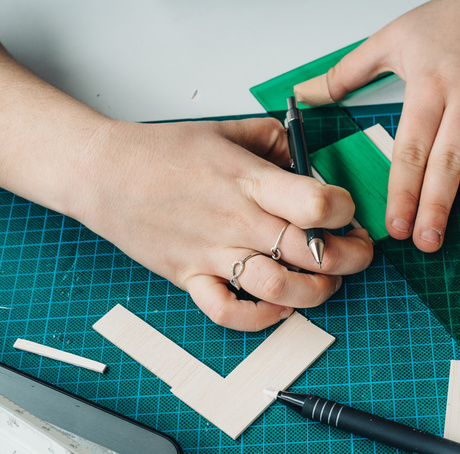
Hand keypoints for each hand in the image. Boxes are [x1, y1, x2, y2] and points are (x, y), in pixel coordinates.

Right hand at [74, 118, 372, 330]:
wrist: (102, 172)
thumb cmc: (161, 152)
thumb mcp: (224, 129)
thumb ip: (272, 139)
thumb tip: (306, 158)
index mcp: (248, 180)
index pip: (317, 203)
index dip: (346, 210)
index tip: (346, 210)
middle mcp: (235, 220)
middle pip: (312, 252)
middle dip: (350, 257)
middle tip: (357, 251)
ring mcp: (211, 254)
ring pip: (280, 290)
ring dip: (316, 292)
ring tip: (325, 281)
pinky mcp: (190, 277)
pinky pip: (229, 313)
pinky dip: (261, 319)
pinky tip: (278, 306)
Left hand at [324, 0, 459, 250]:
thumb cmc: (450, 18)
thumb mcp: (391, 37)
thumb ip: (347, 71)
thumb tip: (306, 93)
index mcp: (429, 85)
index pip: (412, 147)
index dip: (403, 189)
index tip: (395, 224)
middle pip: (449, 160)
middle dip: (438, 205)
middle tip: (428, 242)